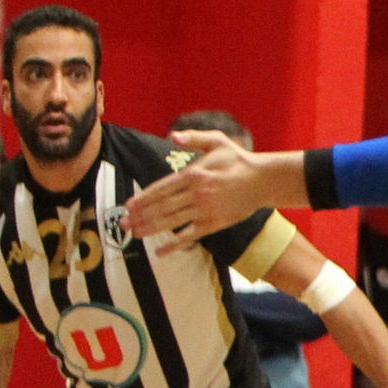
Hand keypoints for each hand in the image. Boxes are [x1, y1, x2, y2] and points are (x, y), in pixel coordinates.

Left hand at [124, 130, 271, 250]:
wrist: (263, 180)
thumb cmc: (239, 160)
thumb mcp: (217, 140)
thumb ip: (193, 137)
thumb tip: (172, 136)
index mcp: (193, 174)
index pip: (161, 188)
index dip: (143, 197)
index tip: (129, 205)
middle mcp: (196, 193)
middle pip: (162, 206)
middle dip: (140, 215)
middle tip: (123, 223)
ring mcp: (205, 210)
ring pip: (172, 221)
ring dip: (151, 228)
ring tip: (135, 234)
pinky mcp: (215, 223)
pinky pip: (191, 235)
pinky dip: (175, 245)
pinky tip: (161, 251)